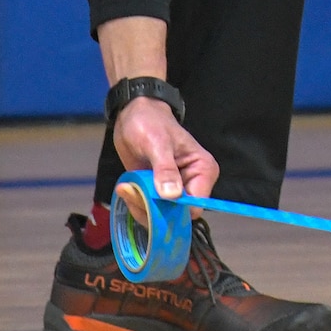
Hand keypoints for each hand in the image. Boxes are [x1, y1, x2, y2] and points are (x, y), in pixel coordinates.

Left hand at [96, 16, 216, 201]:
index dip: (173, 209)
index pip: (195, 205)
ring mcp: (175, 190)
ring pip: (162, 216)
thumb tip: (172, 195)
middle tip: (132, 191)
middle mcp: (193, 184)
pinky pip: (150, 211)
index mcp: (203, 171)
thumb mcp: (157, 143)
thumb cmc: (150, 122)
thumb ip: (165, 169)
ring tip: (128, 186)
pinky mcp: (159, 193)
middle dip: (153, 208)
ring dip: (141, 206)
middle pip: (178, 215)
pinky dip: (137, 204)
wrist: (133, 114)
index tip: (149, 198)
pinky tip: (127, 188)